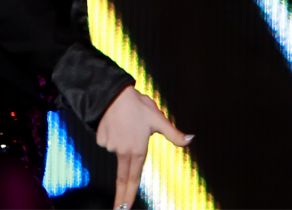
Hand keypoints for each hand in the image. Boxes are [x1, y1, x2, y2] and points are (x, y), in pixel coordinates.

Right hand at [97, 86, 193, 208]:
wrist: (112, 93)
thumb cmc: (138, 105)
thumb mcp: (158, 119)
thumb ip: (173, 134)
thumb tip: (190, 140)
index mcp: (137, 150)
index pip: (133, 178)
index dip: (129, 195)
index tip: (125, 208)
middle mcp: (123, 151)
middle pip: (122, 177)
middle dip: (120, 196)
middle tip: (118, 208)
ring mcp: (110, 146)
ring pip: (117, 150)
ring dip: (122, 142)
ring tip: (128, 123)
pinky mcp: (101, 139)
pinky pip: (108, 141)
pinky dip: (113, 135)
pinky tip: (116, 123)